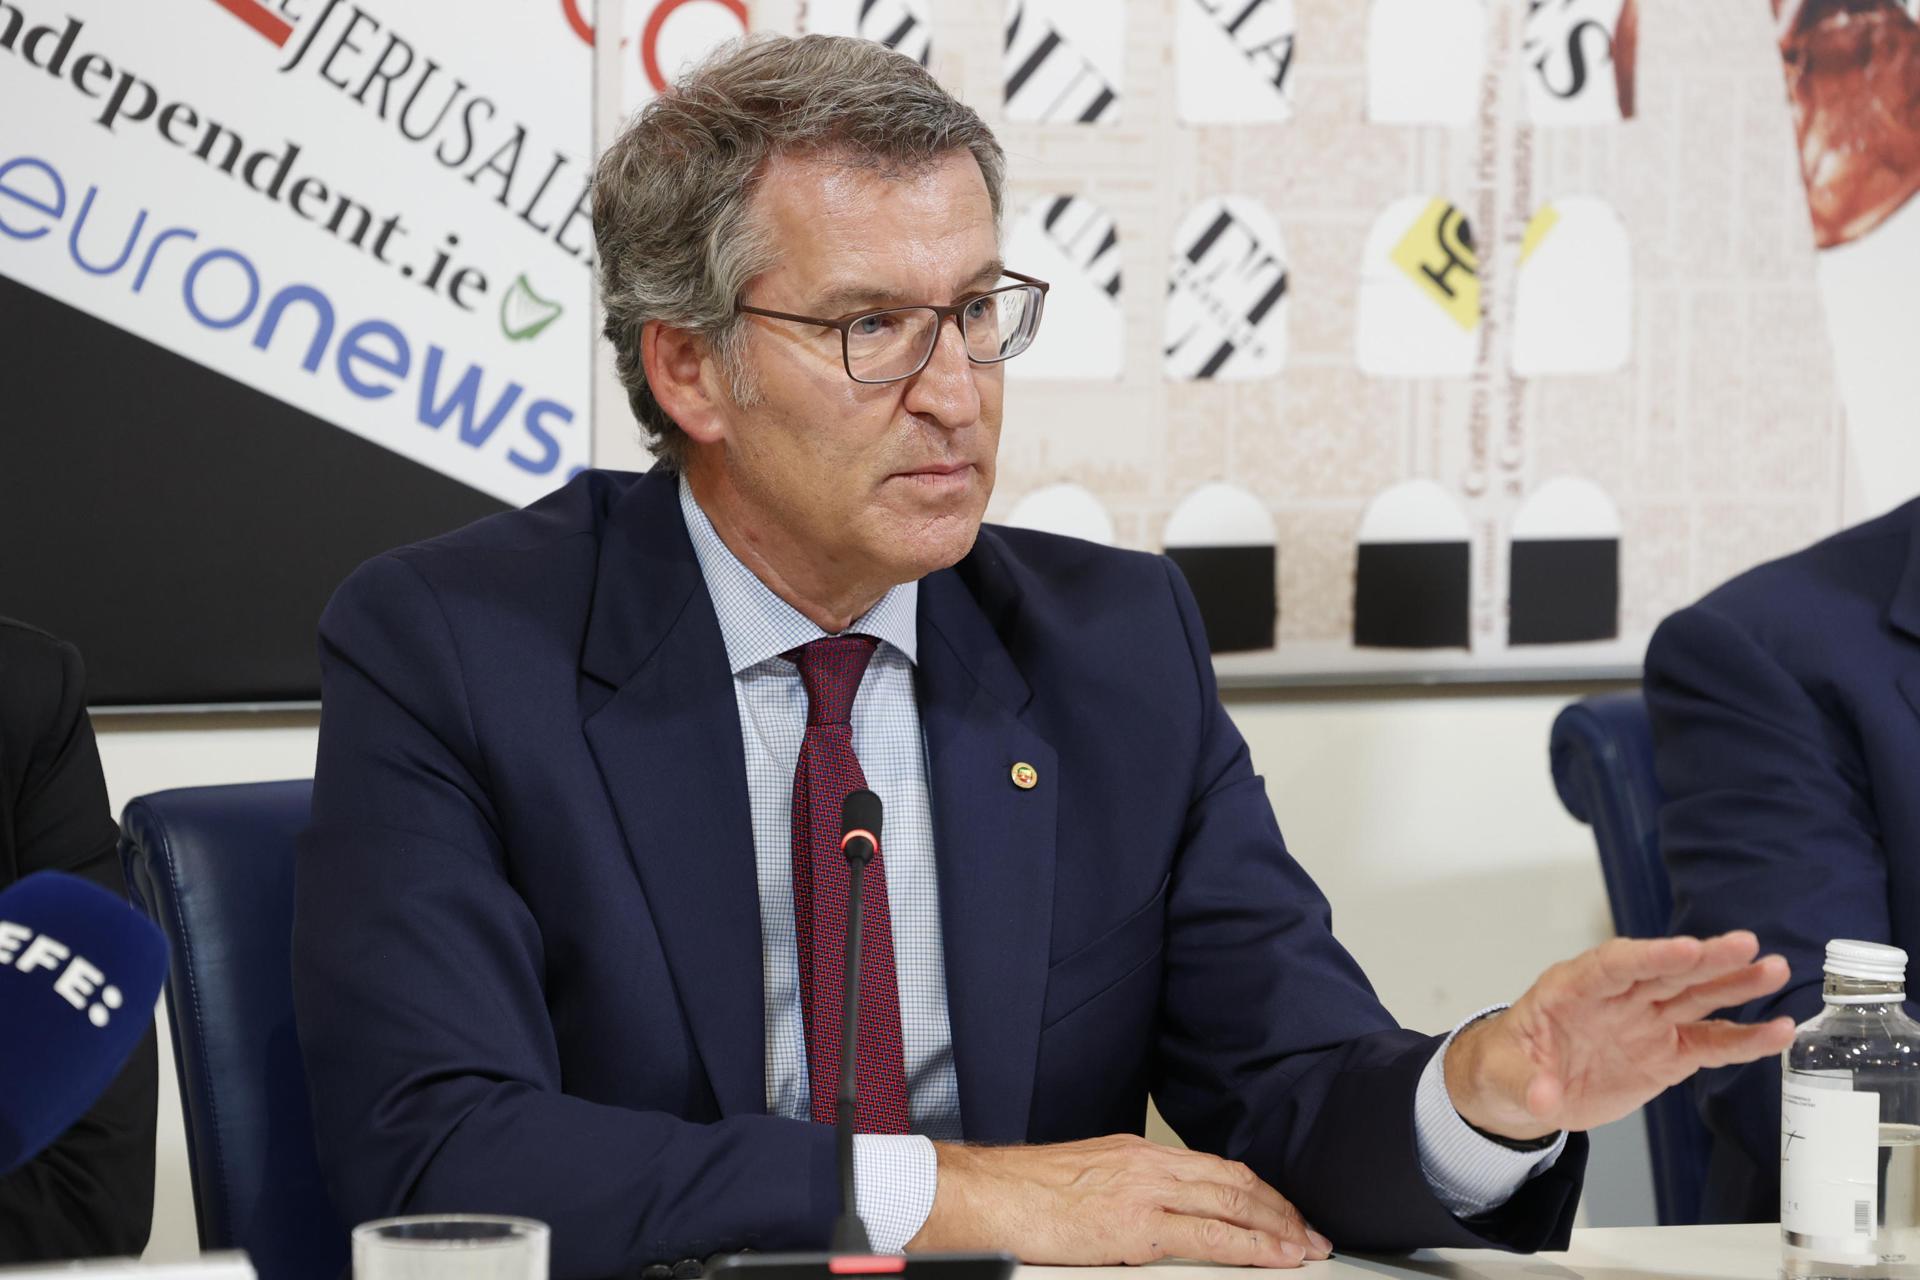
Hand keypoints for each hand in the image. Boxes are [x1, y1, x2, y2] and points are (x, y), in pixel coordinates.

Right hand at [905, 1134, 1331, 1266]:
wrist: (987, 1195)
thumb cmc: (1022, 1193)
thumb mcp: (1085, 1177)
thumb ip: (1123, 1189)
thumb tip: (1151, 1213)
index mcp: (1135, 1152)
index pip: (1213, 1166)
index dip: (1255, 1189)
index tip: (1280, 1208)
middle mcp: (1147, 1164)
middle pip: (1233, 1180)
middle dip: (1278, 1208)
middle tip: (1310, 1231)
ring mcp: (1144, 1192)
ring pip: (1230, 1202)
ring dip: (1276, 1226)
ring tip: (1304, 1246)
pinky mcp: (1134, 1227)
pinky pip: (1208, 1236)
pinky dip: (1249, 1245)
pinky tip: (1272, 1257)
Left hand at [1445, 931, 1796, 1140]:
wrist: (1524, 1090)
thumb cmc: (1510, 1064)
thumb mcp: (1502, 1076)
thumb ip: (1525, 1084)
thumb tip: (1541, 1095)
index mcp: (1573, 988)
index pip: (1614, 964)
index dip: (1650, 956)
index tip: (1685, 949)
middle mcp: (1617, 997)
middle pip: (1665, 971)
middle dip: (1704, 959)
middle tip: (1745, 945)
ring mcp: (1646, 1021)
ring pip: (1695, 997)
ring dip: (1734, 984)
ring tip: (1773, 969)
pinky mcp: (1667, 1052)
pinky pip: (1710, 1043)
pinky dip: (1743, 1039)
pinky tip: (1777, 1031)